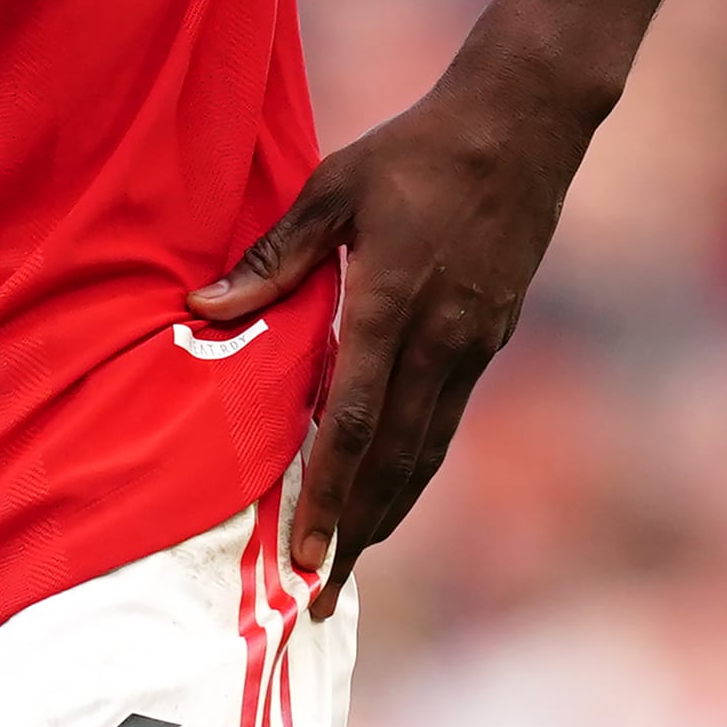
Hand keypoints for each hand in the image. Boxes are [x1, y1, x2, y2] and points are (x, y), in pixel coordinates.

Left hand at [188, 59, 593, 617]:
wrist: (523, 128)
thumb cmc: (415, 152)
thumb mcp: (331, 191)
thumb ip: (271, 259)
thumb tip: (203, 308)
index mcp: (391, 307)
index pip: (352, 422)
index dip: (326, 492)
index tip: (304, 550)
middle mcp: (439, 342)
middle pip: (392, 461)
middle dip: (356, 534)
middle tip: (321, 598)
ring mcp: (472, 346)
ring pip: (425, 450)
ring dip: (388, 513)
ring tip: (353, 566)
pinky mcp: (490, 340)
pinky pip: (446, 422)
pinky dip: (415, 468)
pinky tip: (394, 493)